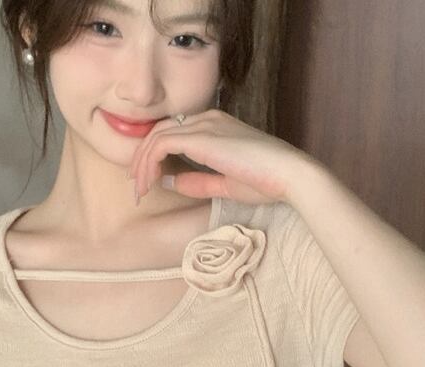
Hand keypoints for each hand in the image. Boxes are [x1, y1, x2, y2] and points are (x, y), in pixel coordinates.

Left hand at [128, 109, 315, 206]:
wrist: (288, 174)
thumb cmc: (266, 182)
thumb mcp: (225, 184)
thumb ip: (197, 182)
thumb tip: (168, 180)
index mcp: (215, 126)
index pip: (174, 133)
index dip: (154, 156)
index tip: (148, 180)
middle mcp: (207, 119)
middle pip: (160, 131)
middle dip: (142, 159)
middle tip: (136, 187)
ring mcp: (204, 124)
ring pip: (156, 136)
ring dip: (142, 164)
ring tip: (139, 190)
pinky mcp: (201, 136)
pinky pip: (161, 144)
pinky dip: (149, 163)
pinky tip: (148, 183)